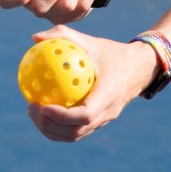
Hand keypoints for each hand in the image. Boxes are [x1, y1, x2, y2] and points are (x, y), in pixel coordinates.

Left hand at [26, 25, 160, 141]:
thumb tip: (35, 38)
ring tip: (33, 112)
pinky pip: (76, 130)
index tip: (42, 106)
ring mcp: (104, 120)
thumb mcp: (90, 41)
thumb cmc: (111, 52)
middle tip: (31, 108)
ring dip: (51, 129)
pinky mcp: (99, 122)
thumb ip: (63, 36)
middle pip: (76, 131)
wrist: (139, 68)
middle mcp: (108, 112)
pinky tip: (42, 111)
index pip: (85, 114)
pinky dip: (57, 127)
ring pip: (75, 135)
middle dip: (50, 125)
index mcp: (109, 94)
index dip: (62, 116)